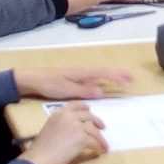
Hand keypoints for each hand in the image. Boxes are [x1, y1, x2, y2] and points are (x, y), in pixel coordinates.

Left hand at [15, 65, 133, 99]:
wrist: (32, 79)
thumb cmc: (48, 84)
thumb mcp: (66, 90)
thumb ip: (84, 91)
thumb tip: (102, 92)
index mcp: (82, 73)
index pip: (104, 73)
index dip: (117, 77)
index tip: (129, 81)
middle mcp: (82, 72)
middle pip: (104, 72)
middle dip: (118, 75)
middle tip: (131, 79)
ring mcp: (78, 74)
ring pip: (99, 74)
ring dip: (111, 77)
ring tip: (122, 81)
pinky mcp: (73, 78)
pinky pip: (93, 78)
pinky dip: (102, 79)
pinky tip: (102, 85)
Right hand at [22, 103, 107, 163]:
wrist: (39, 158)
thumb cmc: (41, 148)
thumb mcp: (50, 128)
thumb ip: (62, 123)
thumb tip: (75, 128)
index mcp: (59, 112)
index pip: (76, 105)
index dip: (85, 108)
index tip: (90, 110)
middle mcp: (68, 116)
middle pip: (88, 116)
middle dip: (97, 121)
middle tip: (102, 127)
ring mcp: (76, 126)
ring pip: (93, 130)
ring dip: (100, 138)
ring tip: (104, 145)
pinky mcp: (81, 137)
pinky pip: (94, 142)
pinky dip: (98, 147)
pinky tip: (99, 151)